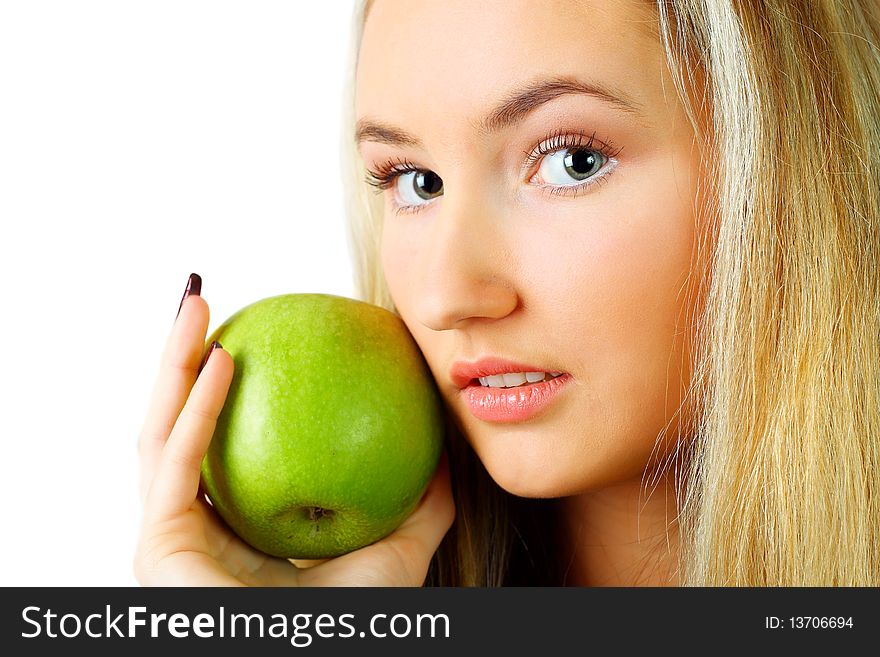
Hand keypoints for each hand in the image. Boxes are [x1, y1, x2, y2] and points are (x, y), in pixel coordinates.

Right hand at [134, 275, 455, 585]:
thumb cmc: (356, 627)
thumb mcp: (398, 549)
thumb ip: (421, 499)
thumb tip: (444, 439)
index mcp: (235, 531)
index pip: (221, 444)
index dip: (225, 385)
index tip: (251, 331)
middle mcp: (193, 532)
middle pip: (178, 426)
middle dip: (180, 356)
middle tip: (203, 298)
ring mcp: (167, 542)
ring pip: (158, 434)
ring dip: (170, 363)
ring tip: (196, 303)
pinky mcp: (156, 551)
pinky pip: (177, 464)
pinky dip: (196, 409)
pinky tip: (220, 358)